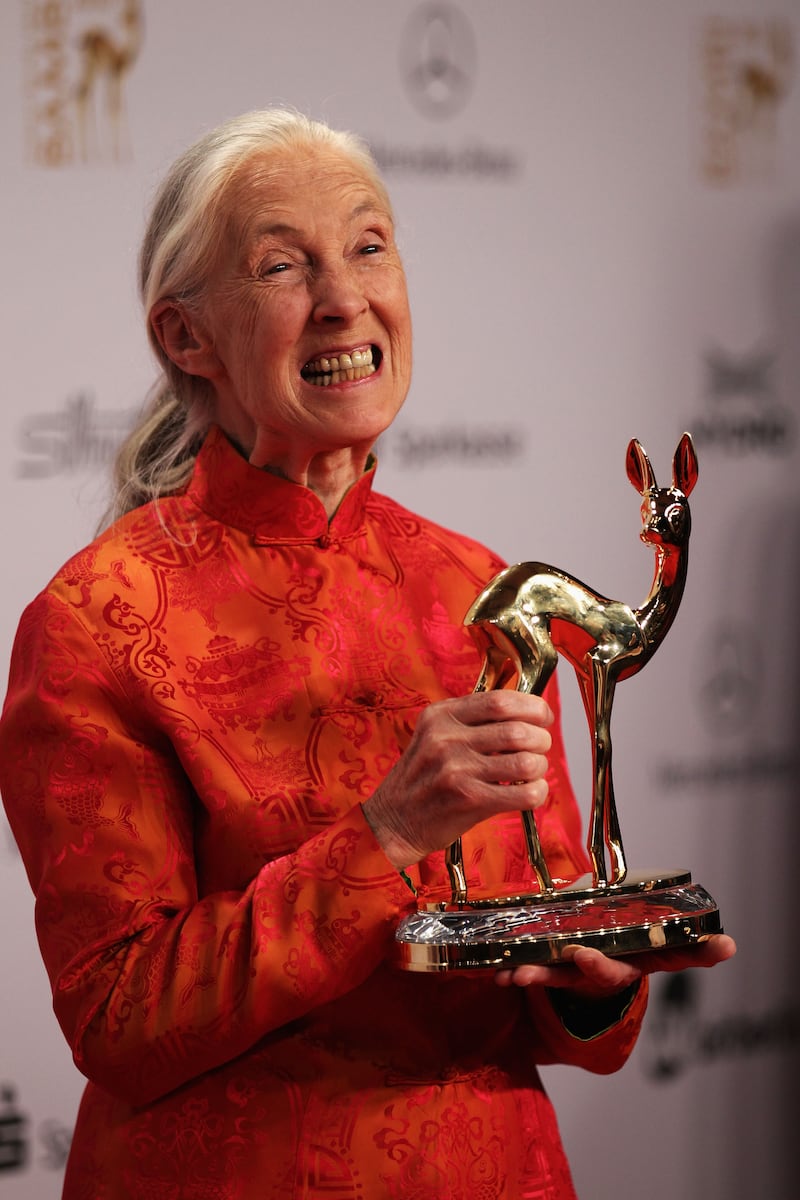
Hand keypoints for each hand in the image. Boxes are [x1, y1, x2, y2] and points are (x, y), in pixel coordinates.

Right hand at [363, 690, 553, 869]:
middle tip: (540, 747)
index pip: (500, 700)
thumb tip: (525, 713)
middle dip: (540, 739)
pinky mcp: (469, 800)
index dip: (532, 706)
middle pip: (518, 730)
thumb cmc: (422, 778)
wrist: (393, 821)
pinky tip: (530, 791)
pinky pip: (524, 793)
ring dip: (539, 767)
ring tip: (532, 771)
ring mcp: (457, 770)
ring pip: (525, 762)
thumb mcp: (434, 735)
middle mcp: (447, 739)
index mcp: (441, 716)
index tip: (542, 716)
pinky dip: (537, 791)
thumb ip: (471, 721)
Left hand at [494, 933, 736, 995]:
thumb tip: (717, 936)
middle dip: (596, 965)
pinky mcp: (553, 975)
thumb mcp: (635, 925)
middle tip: (584, 957)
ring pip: (562, 977)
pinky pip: (533, 973)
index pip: (679, 953)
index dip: (702, 953)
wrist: (584, 969)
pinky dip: (515, 972)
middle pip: (612, 971)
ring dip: (539, 974)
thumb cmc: (614, 936)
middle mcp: (616, 968)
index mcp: (642, 953)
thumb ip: (657, 923)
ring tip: (517, 975)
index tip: (726, 946)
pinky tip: (497, 973)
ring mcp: (581, 976)